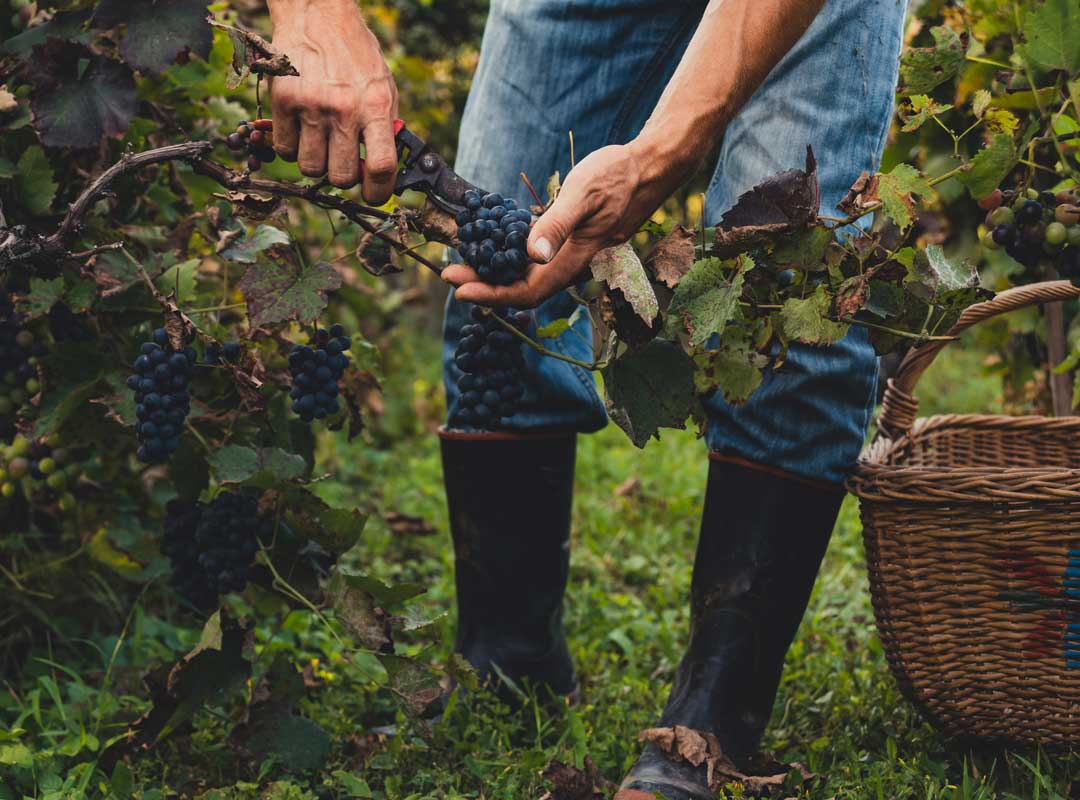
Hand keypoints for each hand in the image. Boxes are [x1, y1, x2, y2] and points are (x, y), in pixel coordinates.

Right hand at [267, 0, 398, 200]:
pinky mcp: (283, 101)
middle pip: (342, 176)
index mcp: (376, 106)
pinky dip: (292, 148)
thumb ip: (385, 127)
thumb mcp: (383, 86)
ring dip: (316, 163)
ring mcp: (311, 106)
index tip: (373, 195)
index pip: (383, 167)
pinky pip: (284, 150)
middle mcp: (344, 109)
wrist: (317, 14)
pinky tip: (301, 129)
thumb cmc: (355, 54)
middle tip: (342, 161)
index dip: (379, 192)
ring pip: (310, 168)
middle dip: (343, 177)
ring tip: (321, 141)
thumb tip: (383, 172)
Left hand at [443, 139, 688, 307]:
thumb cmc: (617, 177)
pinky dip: (510, 257)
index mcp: (573, 260)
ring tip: (463, 262)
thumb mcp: (584, 194)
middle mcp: (570, 264)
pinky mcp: (568, 241)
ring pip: (528, 276)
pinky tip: (492, 244)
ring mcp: (569, 254)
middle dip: (485, 286)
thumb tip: (532, 256)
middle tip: (449, 274)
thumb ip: (558, 225)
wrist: (646, 168)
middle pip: (523, 289)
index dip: (492, 295)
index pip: (527, 291)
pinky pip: (535, 260)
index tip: (460, 288)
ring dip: (495, 274)